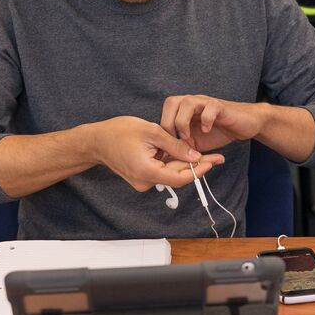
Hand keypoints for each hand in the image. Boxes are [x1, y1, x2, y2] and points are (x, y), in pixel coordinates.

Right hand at [91, 116, 224, 191]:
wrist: (95, 140)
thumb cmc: (119, 131)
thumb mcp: (152, 132)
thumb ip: (174, 145)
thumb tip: (196, 155)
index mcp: (147, 172)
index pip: (181, 177)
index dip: (200, 170)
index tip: (214, 161)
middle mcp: (145, 182)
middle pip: (178, 177)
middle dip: (198, 166)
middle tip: (218, 157)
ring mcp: (142, 182)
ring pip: (171, 174)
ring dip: (187, 164)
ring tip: (208, 155)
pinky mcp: (141, 178)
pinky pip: (163, 171)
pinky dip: (174, 163)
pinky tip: (187, 154)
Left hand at [160, 95, 266, 152]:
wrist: (244, 124)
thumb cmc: (219, 132)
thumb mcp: (196, 143)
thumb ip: (182, 146)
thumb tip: (166, 158)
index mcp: (184, 109)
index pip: (165, 112)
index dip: (162, 129)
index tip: (166, 148)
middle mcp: (193, 102)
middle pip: (171, 102)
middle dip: (169, 123)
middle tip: (175, 141)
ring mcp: (206, 102)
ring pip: (187, 102)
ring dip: (183, 121)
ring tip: (188, 137)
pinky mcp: (220, 107)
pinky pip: (209, 108)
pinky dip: (206, 120)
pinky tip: (207, 130)